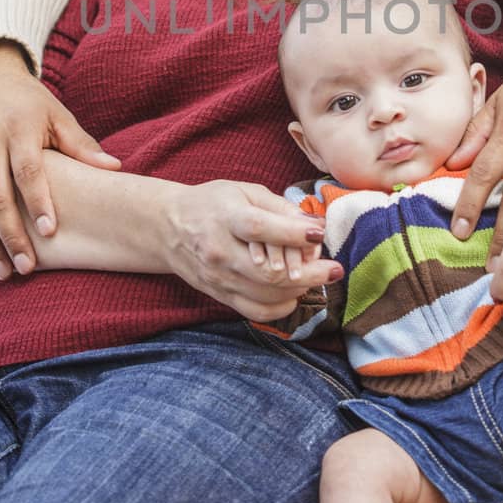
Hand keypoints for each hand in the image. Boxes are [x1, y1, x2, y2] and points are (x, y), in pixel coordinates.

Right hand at [0, 42, 120, 278]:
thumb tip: (116, 168)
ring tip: (4, 272)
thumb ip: (82, 144)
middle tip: (27, 268)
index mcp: (17, 129)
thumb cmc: (28, 102)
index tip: (51, 232)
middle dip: (10, 235)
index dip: (39, 201)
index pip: (27, 170)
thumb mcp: (56, 114)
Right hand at [164, 181, 341, 322]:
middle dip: (310, 273)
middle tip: (334, 268)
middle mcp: (219, 252)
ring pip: (267, 295)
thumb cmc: (212, 204)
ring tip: (317, 277)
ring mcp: (219, 279)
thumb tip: (314, 225)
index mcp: (225, 218)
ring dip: (300, 289)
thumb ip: (280, 207)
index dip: (294, 234)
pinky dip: (282, 306)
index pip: (261, 229)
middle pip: (269, 273)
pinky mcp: (220, 295)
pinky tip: (294, 293)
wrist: (168, 228)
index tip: (320, 233)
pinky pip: (256, 311)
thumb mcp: (244, 191)